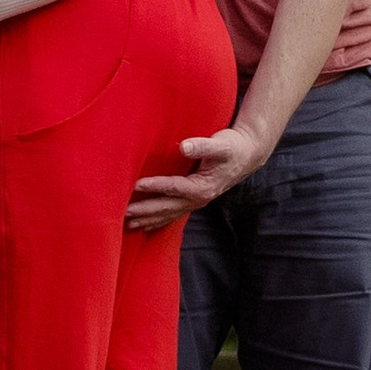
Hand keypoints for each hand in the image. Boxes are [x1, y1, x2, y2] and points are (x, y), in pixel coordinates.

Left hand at [125, 117, 269, 235]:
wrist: (246, 156)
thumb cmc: (232, 147)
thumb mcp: (220, 145)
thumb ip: (202, 146)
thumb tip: (184, 146)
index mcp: (203, 187)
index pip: (174, 188)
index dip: (155, 186)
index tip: (135, 185)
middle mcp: (198, 199)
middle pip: (167, 207)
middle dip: (145, 211)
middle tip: (124, 213)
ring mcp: (196, 202)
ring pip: (168, 214)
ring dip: (149, 220)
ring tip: (128, 224)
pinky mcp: (194, 200)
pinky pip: (173, 214)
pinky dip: (159, 220)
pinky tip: (146, 225)